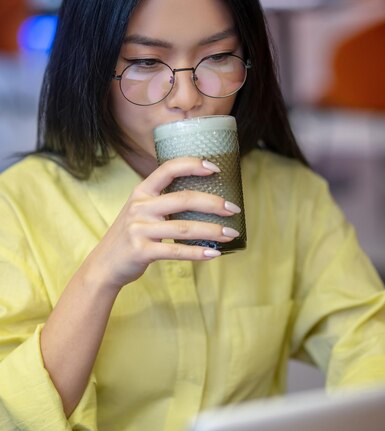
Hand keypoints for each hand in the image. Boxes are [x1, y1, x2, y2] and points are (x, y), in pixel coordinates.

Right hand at [85, 158, 240, 288]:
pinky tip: (214, 253)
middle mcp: (139, 207)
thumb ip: (162, 202)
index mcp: (141, 192)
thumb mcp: (140, 212)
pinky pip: (176, 251)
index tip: (216, 168)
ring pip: (184, 228)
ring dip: (212, 230)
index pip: (168, 169)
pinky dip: (198, 253)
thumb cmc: (130, 236)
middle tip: (234, 208)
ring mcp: (139, 229)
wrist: (104, 265)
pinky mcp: (141, 251)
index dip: (193, 165)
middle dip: (213, 203)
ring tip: (230, 233)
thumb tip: (203, 199)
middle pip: (184, 199)